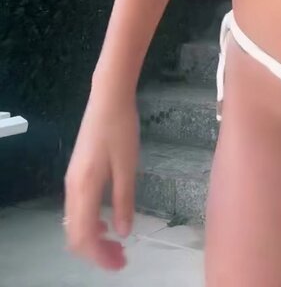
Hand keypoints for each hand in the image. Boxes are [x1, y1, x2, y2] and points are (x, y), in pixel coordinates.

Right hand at [63, 94, 138, 269]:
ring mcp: (72, 179)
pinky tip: (107, 221)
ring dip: (93, 237)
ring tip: (117, 243)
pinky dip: (90, 222)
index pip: (84, 236)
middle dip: (96, 251)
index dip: (100, 256)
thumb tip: (123, 232)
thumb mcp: (127, 166)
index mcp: (84, 187)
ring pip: (75, 222)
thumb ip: (124, 201)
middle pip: (75, 233)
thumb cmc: (121, 129)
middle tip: (121, 258)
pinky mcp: (76, 172)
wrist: (108, 97)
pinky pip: (77, 208)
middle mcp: (72, 187)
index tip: (120, 263)